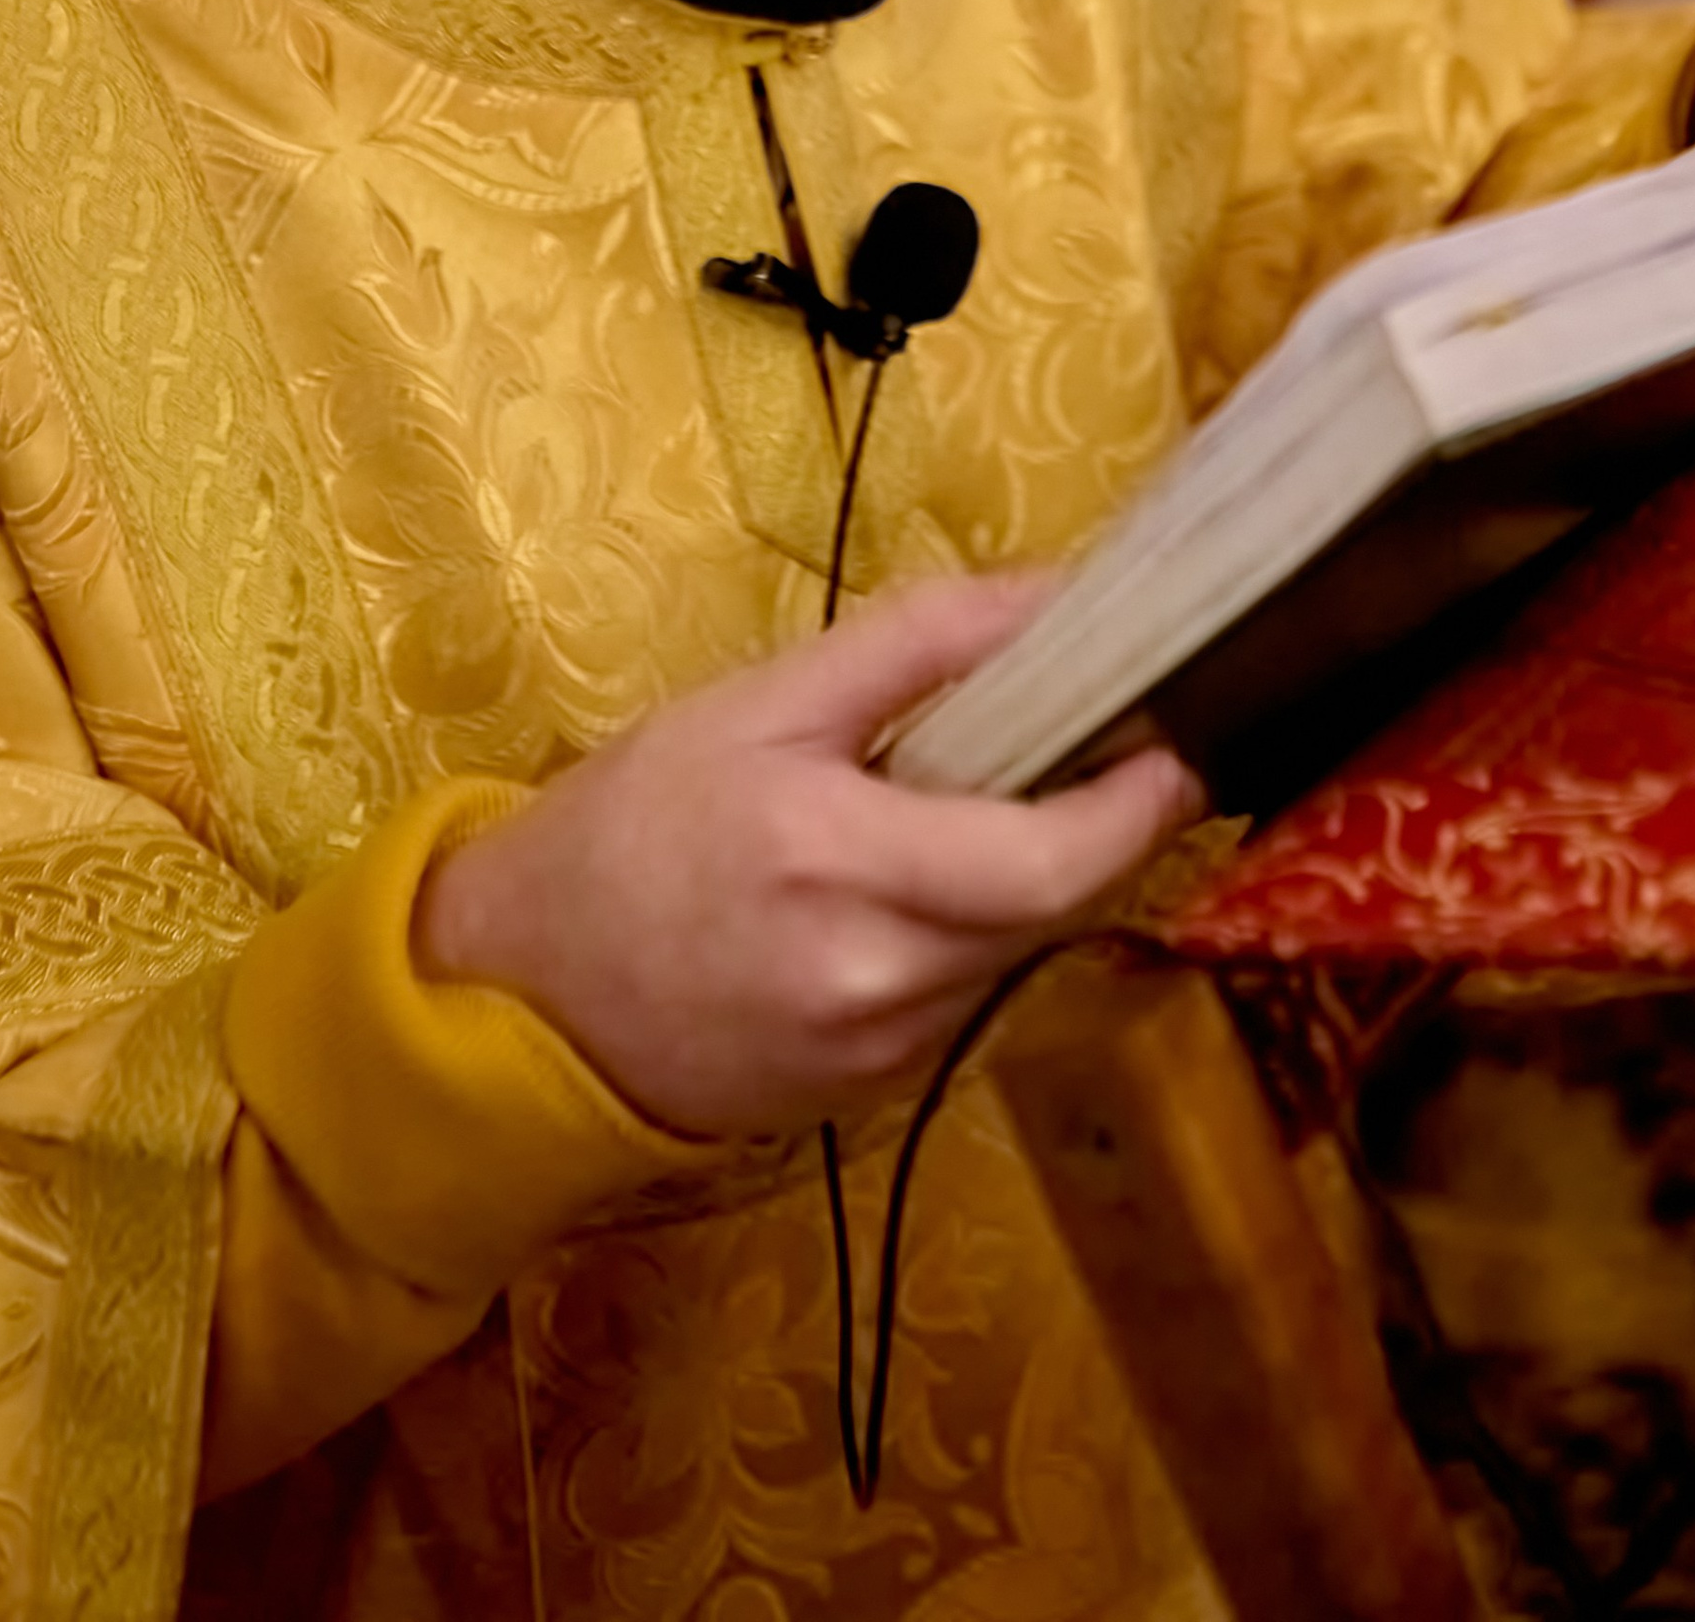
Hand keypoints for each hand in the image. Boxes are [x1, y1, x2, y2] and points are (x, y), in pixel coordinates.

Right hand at [417, 574, 1202, 1139]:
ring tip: (968, 812)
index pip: (1053, 859)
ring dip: (1020, 885)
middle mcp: (874, 977)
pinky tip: (900, 895)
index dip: (1138, 807)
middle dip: (1091, 831)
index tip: (1177, 739)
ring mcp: (876, 1056)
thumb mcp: (760, 699)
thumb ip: (916, 643)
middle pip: (1054, 910)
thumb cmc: (634, 820)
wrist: (516, 990)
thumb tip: (1055, 594)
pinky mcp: (867, 1101)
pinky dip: (958, 939)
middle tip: (1103, 751)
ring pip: (1011, 957)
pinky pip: (958, 1004)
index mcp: (843, 861)